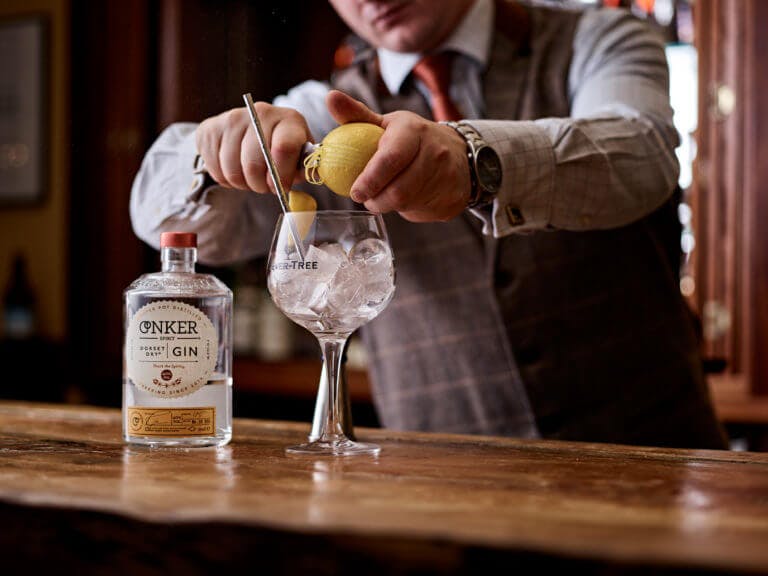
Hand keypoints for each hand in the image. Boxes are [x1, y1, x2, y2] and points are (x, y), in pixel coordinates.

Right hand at [195, 102, 311, 192]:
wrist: (250, 132)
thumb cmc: (282, 152)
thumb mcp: (298, 158)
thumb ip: (304, 169)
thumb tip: (306, 182)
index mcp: (289, 120)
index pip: (284, 148)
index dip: (280, 175)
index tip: (280, 188)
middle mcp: (261, 113)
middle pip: (254, 162)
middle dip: (259, 184)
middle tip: (264, 187)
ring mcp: (233, 118)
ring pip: (232, 169)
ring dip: (242, 183)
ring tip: (250, 178)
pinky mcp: (211, 128)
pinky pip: (215, 168)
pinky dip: (225, 179)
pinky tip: (234, 170)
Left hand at [326, 90, 470, 221]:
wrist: (458, 154)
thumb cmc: (412, 139)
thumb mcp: (388, 125)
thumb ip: (357, 116)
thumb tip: (331, 97)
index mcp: (413, 131)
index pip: (391, 158)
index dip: (370, 179)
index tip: (355, 192)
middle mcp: (434, 153)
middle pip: (398, 189)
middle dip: (375, 199)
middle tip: (365, 197)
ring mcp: (446, 177)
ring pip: (407, 204)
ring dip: (387, 205)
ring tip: (381, 198)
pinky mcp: (451, 199)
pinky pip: (420, 212)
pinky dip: (406, 210)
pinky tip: (405, 200)